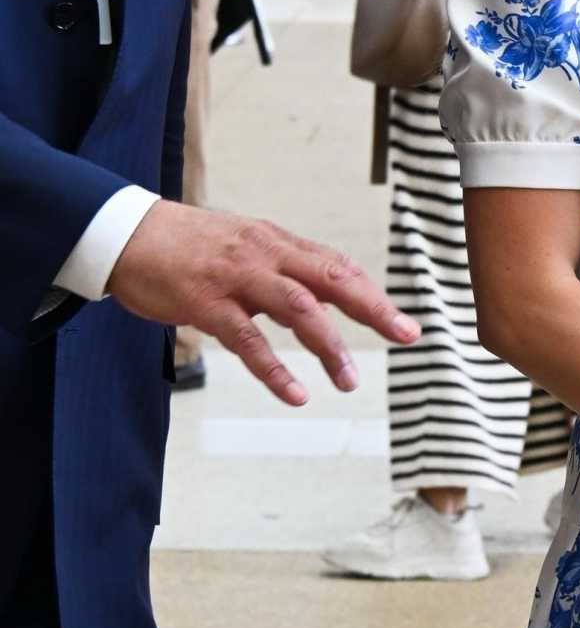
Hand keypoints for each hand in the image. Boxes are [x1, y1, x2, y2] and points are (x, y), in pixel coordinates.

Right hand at [108, 200, 419, 405]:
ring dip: (328, 346)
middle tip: (405, 336)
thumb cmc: (188, 245)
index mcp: (276, 242)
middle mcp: (264, 254)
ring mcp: (236, 278)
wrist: (126, 233)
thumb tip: (323, 299)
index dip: (373, 294)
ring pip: (297, 308)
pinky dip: (274, 370)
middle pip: (331, 279)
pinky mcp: (205, 302)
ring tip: (349, 381)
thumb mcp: (244, 246)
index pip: (336, 266)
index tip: (404, 324)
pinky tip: (294, 394)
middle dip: (373, 309)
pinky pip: (247, 340)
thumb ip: (283, 270)